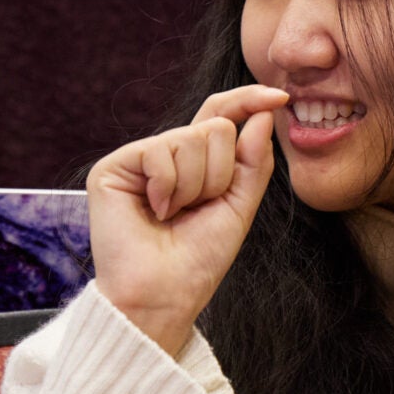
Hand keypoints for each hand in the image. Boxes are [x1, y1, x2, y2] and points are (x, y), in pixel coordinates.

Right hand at [88, 85, 289, 352]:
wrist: (163, 296)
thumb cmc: (197, 261)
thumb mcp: (239, 207)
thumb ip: (253, 161)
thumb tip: (263, 114)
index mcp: (193, 163)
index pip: (221, 115)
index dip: (247, 100)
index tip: (280, 97)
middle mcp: (164, 154)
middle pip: (214, 127)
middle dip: (219, 174)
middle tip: (196, 210)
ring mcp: (137, 159)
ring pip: (190, 138)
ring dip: (194, 186)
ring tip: (172, 215)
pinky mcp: (113, 167)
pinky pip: (159, 151)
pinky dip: (167, 187)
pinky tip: (154, 210)